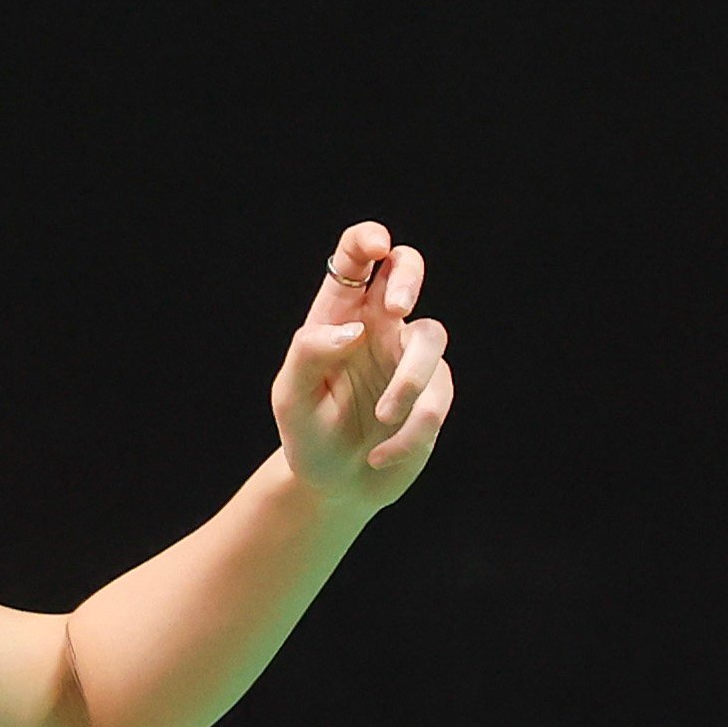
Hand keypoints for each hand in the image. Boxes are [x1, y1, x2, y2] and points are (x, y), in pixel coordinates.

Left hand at [271, 221, 451, 514]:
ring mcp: (409, 355)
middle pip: (406, 268)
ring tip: (380, 417)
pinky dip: (409, 431)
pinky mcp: (434, 391)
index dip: (368, 240)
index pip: (354, 259)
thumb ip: (310, 356)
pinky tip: (379, 457)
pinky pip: (435, 399)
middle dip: (409, 276)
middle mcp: (378, 325)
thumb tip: (352, 329)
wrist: (334, 486)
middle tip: (398, 309)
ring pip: (430, 337)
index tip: (377, 248)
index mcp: (338, 315)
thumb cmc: (308, 435)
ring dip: (409, 380)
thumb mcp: (292, 398)